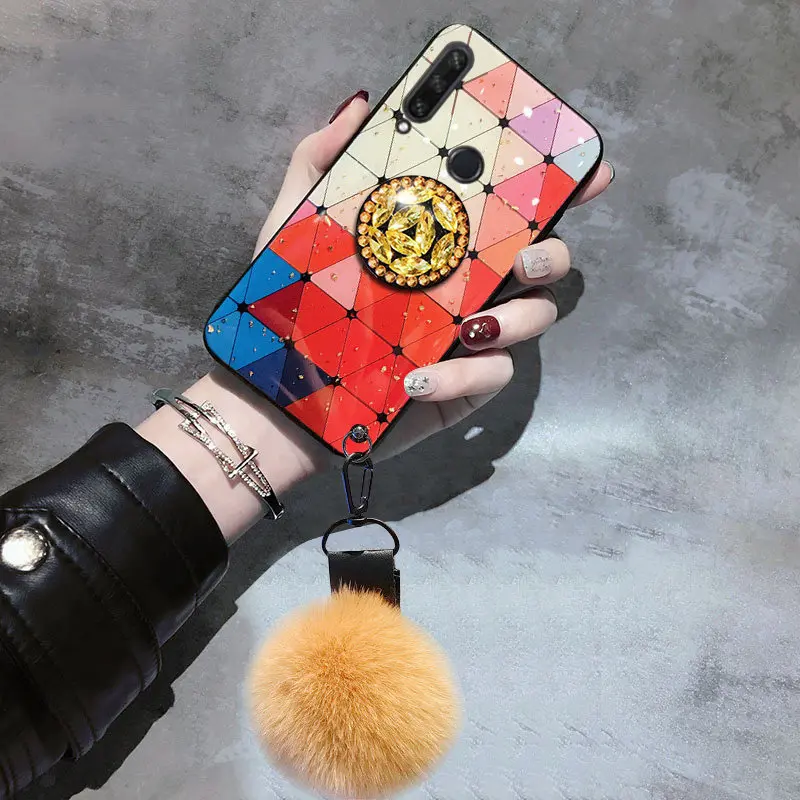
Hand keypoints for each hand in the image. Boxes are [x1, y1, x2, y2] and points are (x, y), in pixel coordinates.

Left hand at [252, 92, 613, 459]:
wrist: (284, 389)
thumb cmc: (298, 304)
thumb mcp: (298, 226)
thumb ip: (321, 163)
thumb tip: (359, 105)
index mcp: (446, 243)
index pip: (513, 210)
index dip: (559, 189)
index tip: (588, 172)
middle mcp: (472, 285)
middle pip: (545, 262)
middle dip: (553, 254)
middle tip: (527, 257)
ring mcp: (473, 340)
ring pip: (535, 318)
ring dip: (518, 319)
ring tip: (470, 327)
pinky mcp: (464, 387)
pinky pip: (493, 377)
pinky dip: (461, 377)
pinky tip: (418, 377)